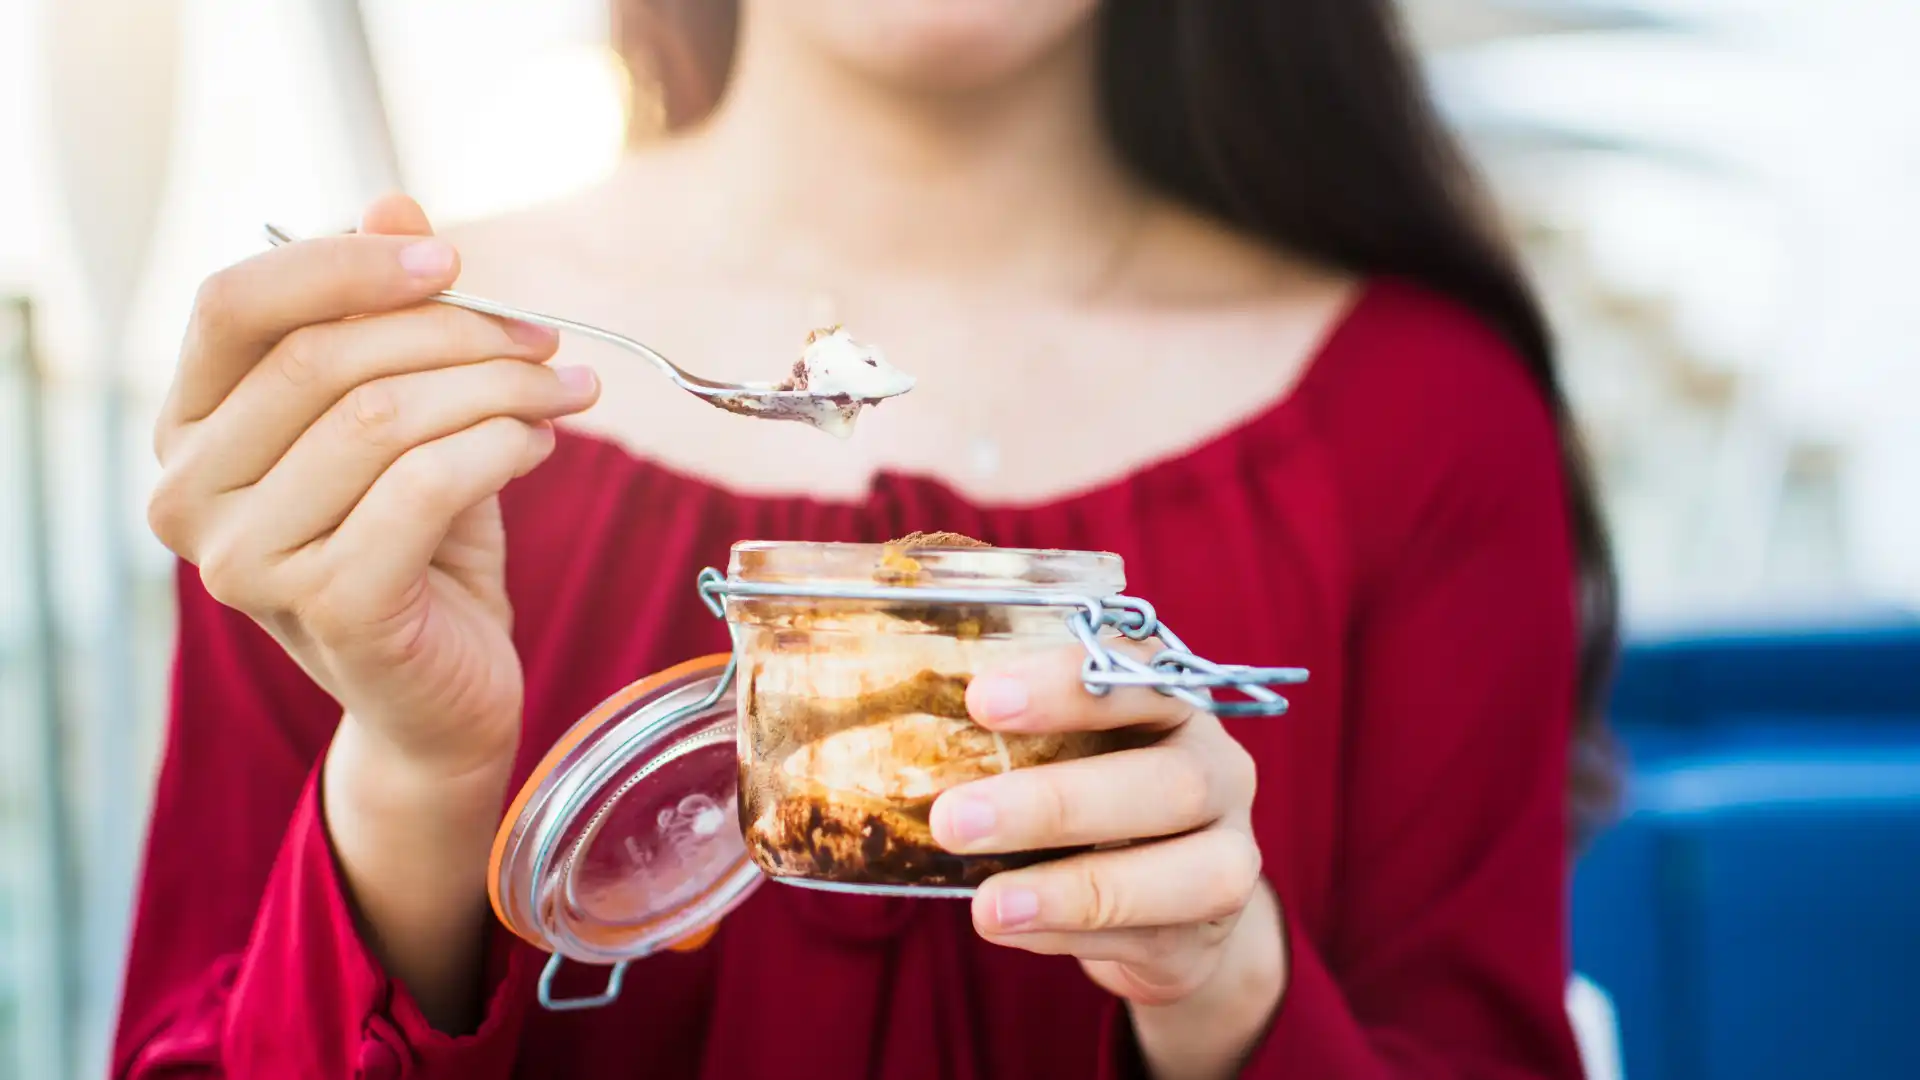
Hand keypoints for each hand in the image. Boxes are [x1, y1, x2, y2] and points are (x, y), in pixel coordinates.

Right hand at [147, 194, 599, 781]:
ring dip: (498, 387)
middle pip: (320, 358)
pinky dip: (501, 448)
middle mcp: (190, 495)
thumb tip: (392, 203)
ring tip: (565, 389)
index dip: (344, 264)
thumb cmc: (419, 546)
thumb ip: (386, 318)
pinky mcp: (328, 605)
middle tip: (545, 339)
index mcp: (190, 429)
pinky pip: (425, 487)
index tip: (452, 260)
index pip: (234, 304)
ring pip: (382, 420)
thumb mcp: (404, 416)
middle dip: (455, 332)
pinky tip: (542, 443)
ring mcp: (246, 560)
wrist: (442, 697)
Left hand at [930, 646, 1288, 1075]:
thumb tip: (898, 736)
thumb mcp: (1071, 750)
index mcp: (1178, 705)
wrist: (1173, 910)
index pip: (1143, 675)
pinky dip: (1070, 935)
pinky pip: (1147, 938)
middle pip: (1170, 781)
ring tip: (986, 903)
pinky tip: (1011, 927)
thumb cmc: (1100, 799)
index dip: (1067, 686)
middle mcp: (1219, 773)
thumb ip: (1015, 735)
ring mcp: (1227, 857)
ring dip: (1073, 889)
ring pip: (1184, 874)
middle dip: (1057, 802)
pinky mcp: (1203, 937)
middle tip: (953, 819)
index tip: (981, 699)